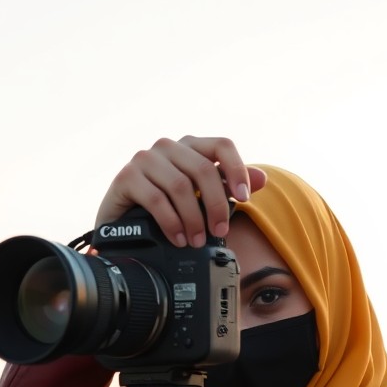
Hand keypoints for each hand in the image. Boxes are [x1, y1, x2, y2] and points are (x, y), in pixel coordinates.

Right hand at [95, 135, 267, 247]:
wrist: (123, 223)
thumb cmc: (166, 208)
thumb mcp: (202, 198)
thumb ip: (229, 186)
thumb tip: (262, 178)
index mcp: (190, 146)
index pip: (222, 145)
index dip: (237, 170)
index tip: (244, 198)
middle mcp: (168, 147)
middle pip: (203, 170)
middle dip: (217, 206)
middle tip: (220, 231)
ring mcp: (145, 159)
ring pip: (181, 186)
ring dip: (194, 219)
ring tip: (197, 240)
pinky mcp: (126, 176)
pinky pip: (157, 200)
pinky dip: (172, 224)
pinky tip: (178, 238)